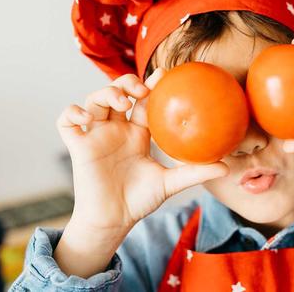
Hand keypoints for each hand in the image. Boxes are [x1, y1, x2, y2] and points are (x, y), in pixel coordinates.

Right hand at [54, 70, 227, 276]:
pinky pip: (66, 120)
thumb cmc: (140, 201)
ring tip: (122, 103)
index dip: (151, 85)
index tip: (165, 74)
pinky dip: (73, 112)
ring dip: (105, 94)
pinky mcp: (78, 145)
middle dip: (127, 83)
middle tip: (141, 91)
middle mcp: (116, 130)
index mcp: (137, 133)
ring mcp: (96, 135)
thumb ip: (195, 173)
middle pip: (118, 93)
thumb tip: (226, 167)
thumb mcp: (170, 183)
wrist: (114, 220)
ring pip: (94, 100)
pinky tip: (87, 118)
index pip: (144, 101)